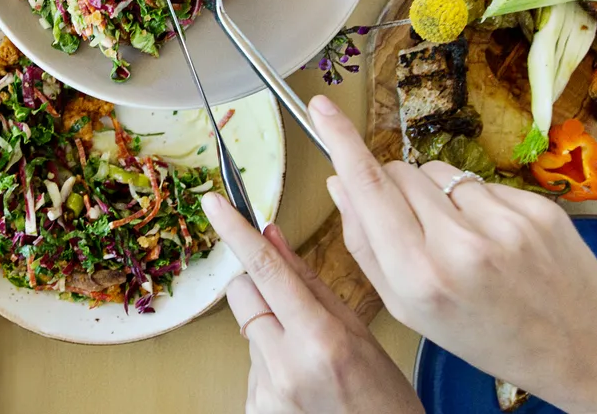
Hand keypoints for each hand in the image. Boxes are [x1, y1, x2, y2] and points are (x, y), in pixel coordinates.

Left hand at [202, 192, 422, 413]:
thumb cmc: (383, 396)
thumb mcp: (357, 330)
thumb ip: (310, 281)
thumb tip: (272, 236)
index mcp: (320, 338)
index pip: (267, 271)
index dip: (236, 232)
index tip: (214, 204)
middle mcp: (287, 365)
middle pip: (243, 296)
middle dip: (259, 288)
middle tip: (291, 305)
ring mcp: (268, 392)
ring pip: (248, 330)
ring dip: (270, 332)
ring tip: (309, 359)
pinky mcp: (255, 409)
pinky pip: (251, 365)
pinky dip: (270, 364)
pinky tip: (301, 381)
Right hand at [313, 95, 596, 411]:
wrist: (578, 347)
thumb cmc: (484, 334)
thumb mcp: (407, 309)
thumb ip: (366, 246)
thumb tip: (339, 184)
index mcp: (419, 276)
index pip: (369, 187)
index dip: (341, 142)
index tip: (321, 108)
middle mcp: (459, 246)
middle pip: (399, 173)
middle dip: (393, 188)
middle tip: (414, 227)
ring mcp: (503, 223)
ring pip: (438, 173)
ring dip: (436, 195)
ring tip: (461, 240)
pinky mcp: (535, 208)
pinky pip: (480, 183)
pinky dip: (476, 203)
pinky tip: (494, 238)